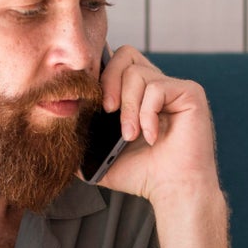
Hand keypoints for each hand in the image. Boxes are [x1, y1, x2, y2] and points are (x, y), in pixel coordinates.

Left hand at [94, 45, 220, 202]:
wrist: (172, 191)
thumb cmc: (144, 175)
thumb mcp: (102, 158)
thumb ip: (83, 142)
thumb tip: (57, 133)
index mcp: (137, 94)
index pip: (114, 63)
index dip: (100, 75)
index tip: (93, 103)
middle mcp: (156, 85)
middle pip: (125, 56)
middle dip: (109, 82)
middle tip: (107, 112)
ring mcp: (174, 87)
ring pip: (137, 73)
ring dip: (129, 107)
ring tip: (131, 135)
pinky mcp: (190, 93)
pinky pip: (157, 87)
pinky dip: (147, 113)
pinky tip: (151, 136)